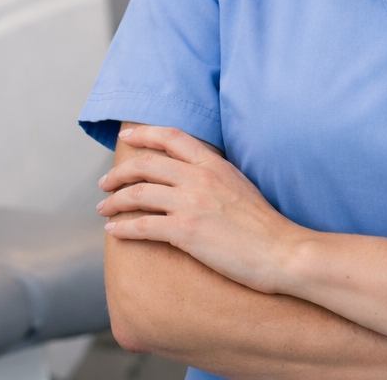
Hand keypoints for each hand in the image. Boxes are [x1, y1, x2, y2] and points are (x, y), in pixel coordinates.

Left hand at [98, 125, 309, 296]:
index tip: (126, 137)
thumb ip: (215, 176)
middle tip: (105, 183)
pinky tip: (113, 232)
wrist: (283, 253)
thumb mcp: (240, 185)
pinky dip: (123, 228)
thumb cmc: (265, 226)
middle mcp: (198, 178)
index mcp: (213, 164)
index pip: (170, 136)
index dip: (144, 134)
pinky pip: (142, 225)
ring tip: (103, 209)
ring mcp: (191, 204)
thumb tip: (195, 174)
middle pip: (145, 164)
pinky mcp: (186, 232)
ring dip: (114, 201)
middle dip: (118, 173)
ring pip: (138, 194)